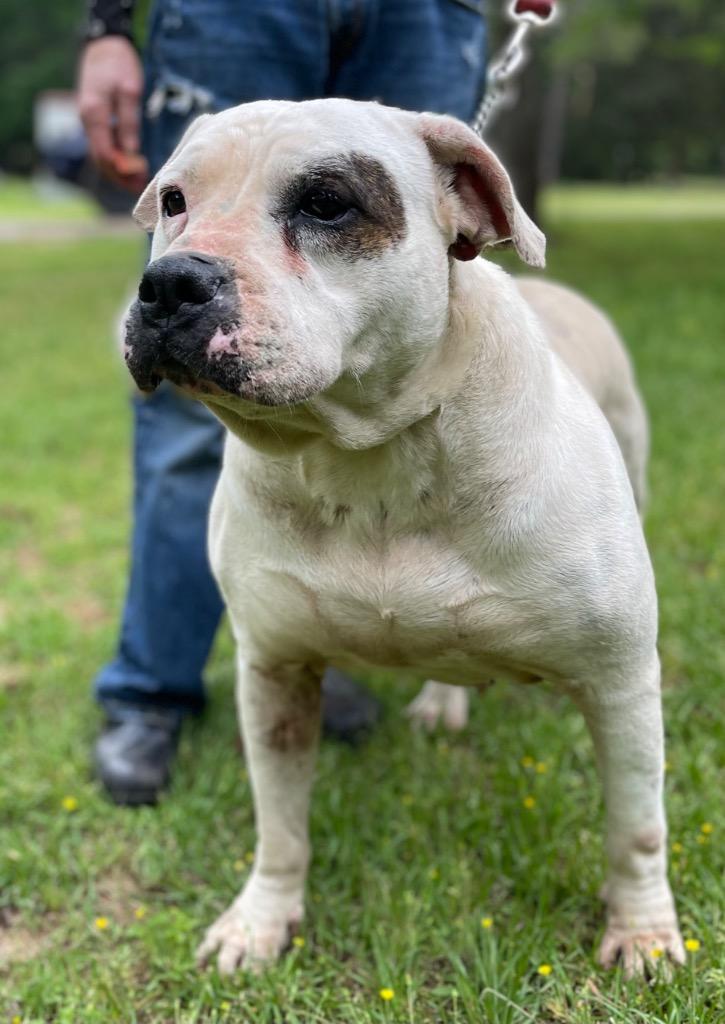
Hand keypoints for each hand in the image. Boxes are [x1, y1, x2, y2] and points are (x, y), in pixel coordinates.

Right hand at [77, 36, 148, 192]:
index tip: (141, 177)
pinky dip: (115, 159)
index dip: (122, 170)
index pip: (105, 153)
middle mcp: (87, 121)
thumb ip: (128, 122)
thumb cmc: (119, 64)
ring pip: (100, 155)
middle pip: (101, 159)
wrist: (104, 45)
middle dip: (120, 176)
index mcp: (94, 114)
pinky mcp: (94, 120)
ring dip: (118, 171)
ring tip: (138, 182)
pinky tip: (130, 165)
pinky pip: (102, 146)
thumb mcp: (129, 90)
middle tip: (141, 188)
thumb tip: (132, 152)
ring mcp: (89, 121)